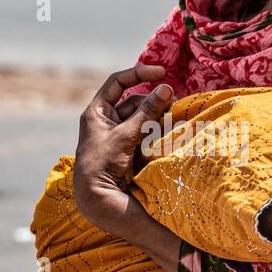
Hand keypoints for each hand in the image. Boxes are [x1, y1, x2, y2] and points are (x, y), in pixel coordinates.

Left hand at [74, 65, 172, 230]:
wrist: (98, 198)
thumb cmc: (103, 163)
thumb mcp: (125, 134)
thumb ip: (147, 112)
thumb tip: (167, 88)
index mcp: (97, 111)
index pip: (118, 82)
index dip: (139, 73)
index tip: (161, 72)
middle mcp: (107, 121)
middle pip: (135, 102)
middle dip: (155, 102)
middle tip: (174, 104)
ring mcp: (119, 135)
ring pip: (144, 119)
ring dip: (158, 119)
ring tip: (173, 121)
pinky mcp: (130, 150)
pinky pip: (147, 134)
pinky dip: (157, 133)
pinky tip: (168, 135)